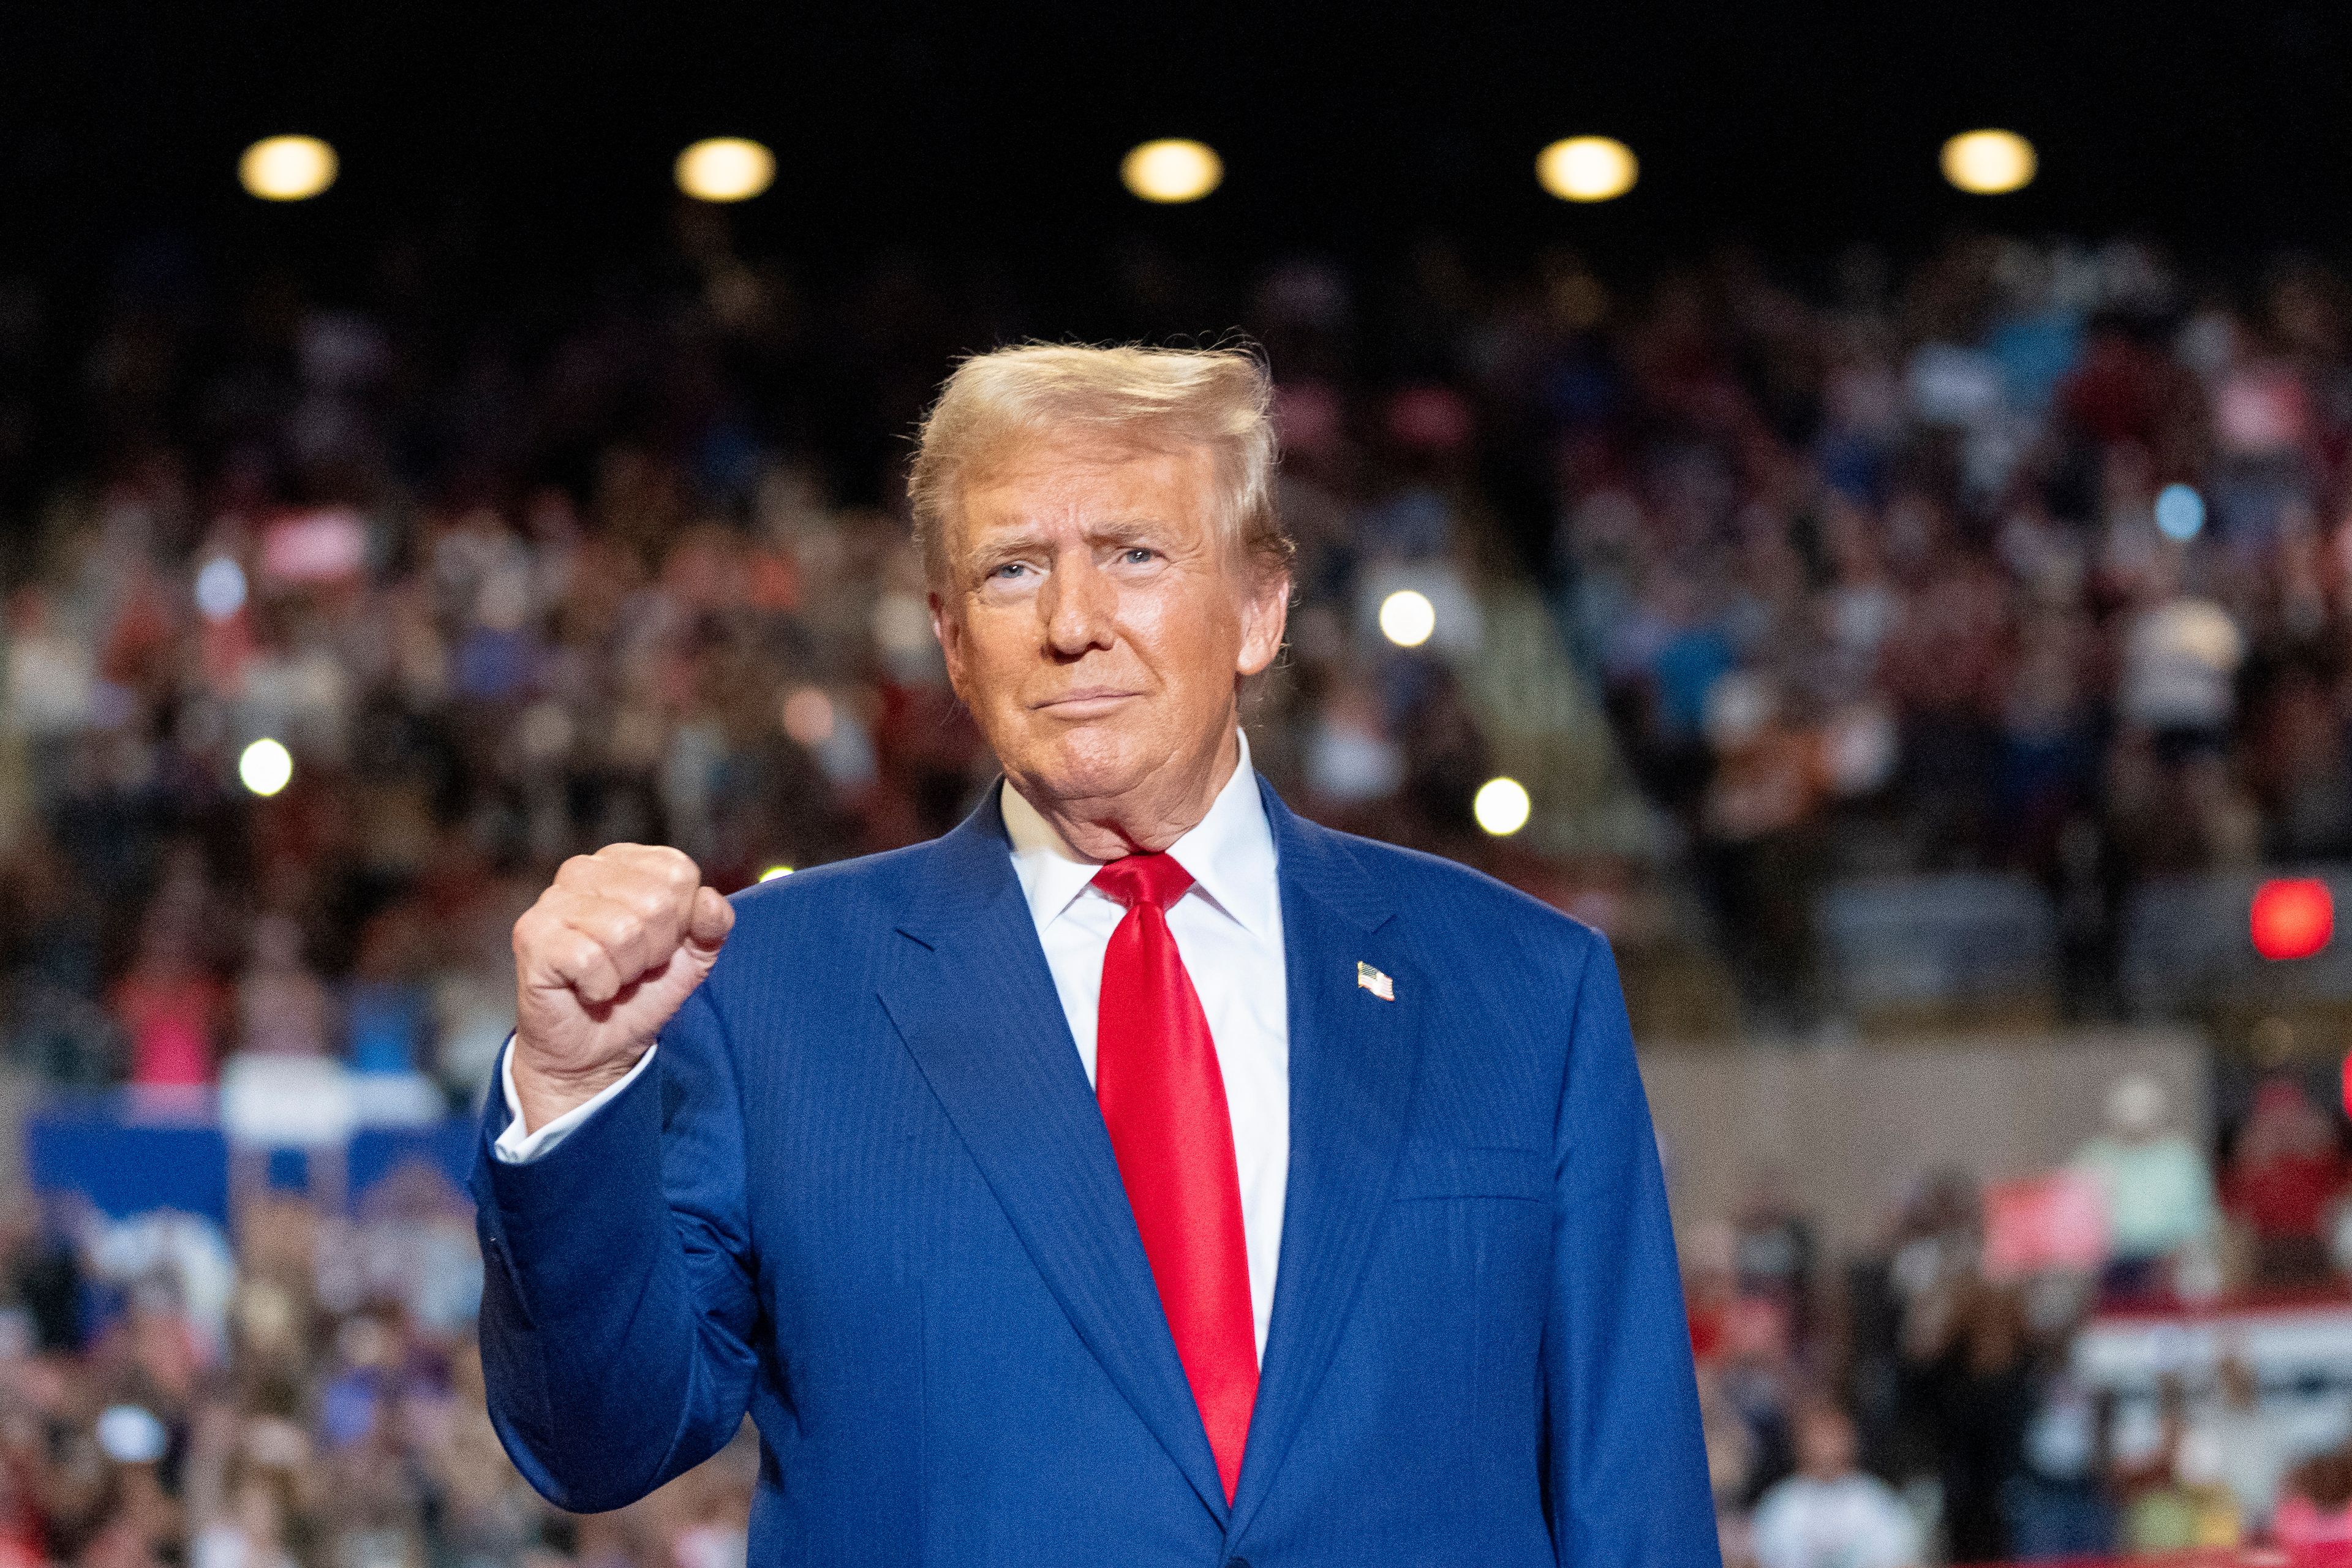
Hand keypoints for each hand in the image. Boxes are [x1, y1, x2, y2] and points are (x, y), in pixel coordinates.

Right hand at [510, 844, 734, 1131]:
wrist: (595, 1050)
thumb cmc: (639, 994)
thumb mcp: (693, 958)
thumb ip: (713, 925)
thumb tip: (709, 901)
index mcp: (624, 862)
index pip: (679, 872)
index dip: (683, 920)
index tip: (660, 944)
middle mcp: (584, 870)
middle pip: (656, 902)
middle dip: (657, 949)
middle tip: (634, 968)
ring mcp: (552, 901)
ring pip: (624, 931)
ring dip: (627, 971)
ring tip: (611, 977)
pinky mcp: (531, 936)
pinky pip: (590, 959)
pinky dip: (600, 986)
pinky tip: (587, 989)